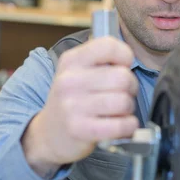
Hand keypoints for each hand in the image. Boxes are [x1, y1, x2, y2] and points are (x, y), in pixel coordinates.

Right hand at [22, 36, 139, 177]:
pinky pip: (121, 125)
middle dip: (130, 88)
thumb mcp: (76, 71)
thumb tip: (128, 55)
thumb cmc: (71, 100)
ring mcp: (72, 106)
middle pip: (123, 77)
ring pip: (124, 102)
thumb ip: (100, 59)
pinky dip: (128, 127)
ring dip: (128, 109)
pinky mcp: (80, 130)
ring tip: (116, 111)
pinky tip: (120, 126)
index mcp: (70, 61)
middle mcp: (69, 81)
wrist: (48, 133)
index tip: (122, 66)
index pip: (108, 45)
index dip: (125, 56)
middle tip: (120, 94)